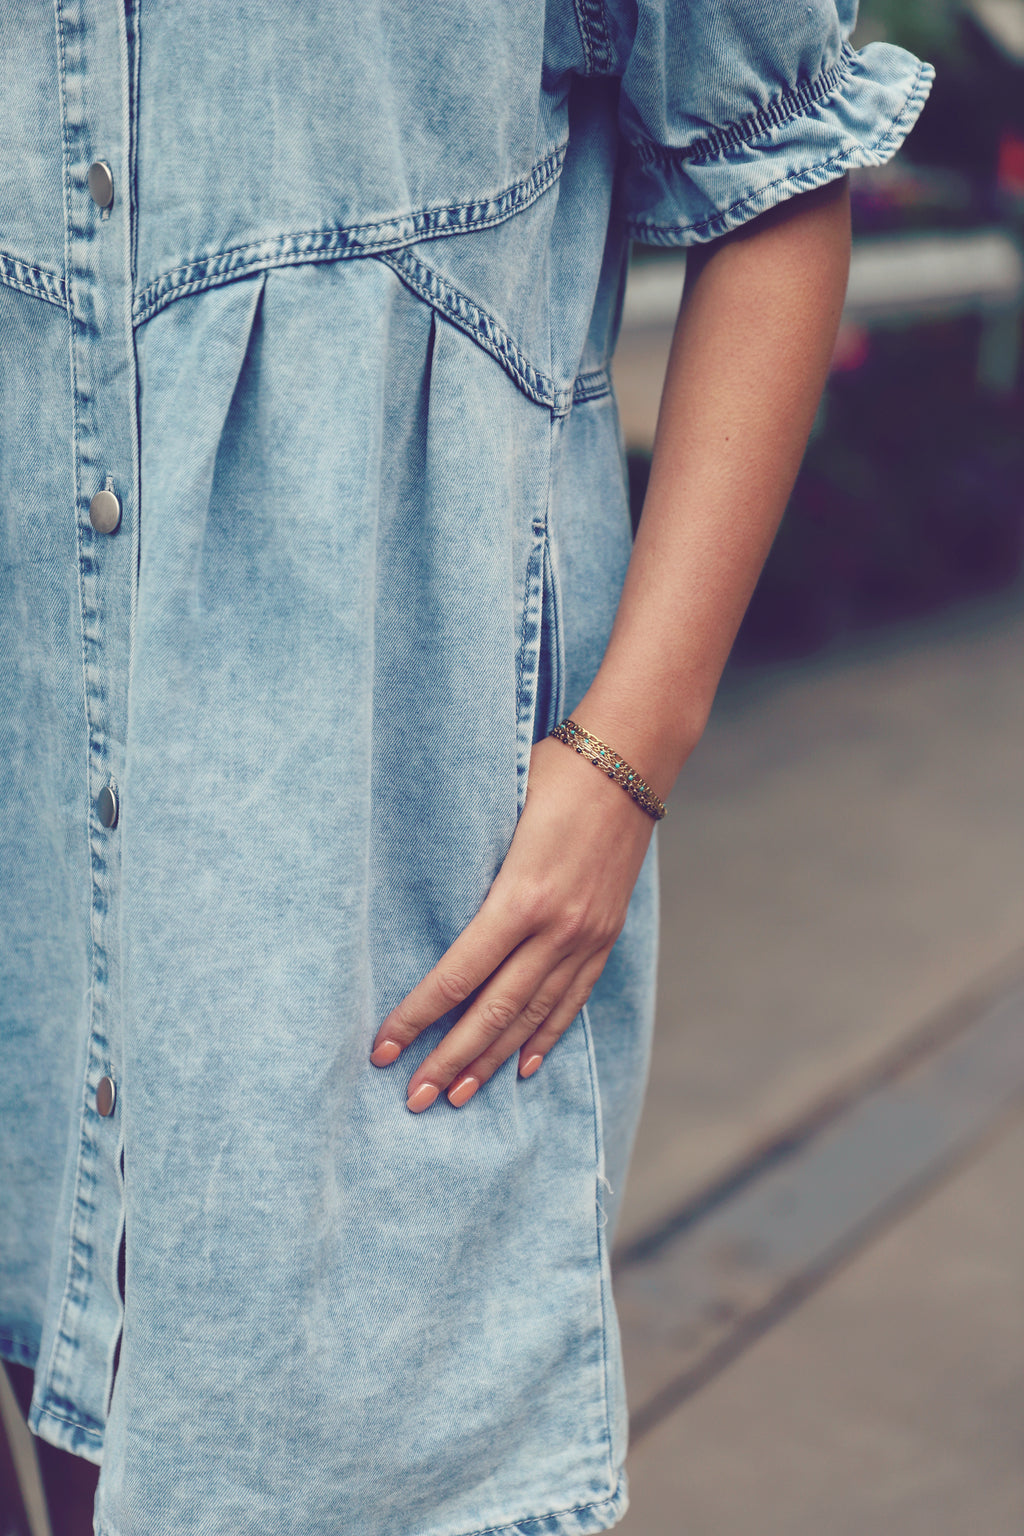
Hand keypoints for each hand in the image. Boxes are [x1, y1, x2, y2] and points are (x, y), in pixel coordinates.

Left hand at [369, 732, 656, 1110]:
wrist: (629, 760)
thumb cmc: (551, 772)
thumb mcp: (497, 814)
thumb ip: (469, 872)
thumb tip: (423, 917)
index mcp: (520, 896)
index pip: (458, 975)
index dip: (418, 1016)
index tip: (384, 1048)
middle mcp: (556, 927)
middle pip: (493, 1011)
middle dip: (449, 1060)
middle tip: (414, 1100)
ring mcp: (586, 936)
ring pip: (532, 1016)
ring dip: (491, 1061)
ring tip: (459, 1096)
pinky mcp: (605, 934)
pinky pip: (572, 999)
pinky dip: (545, 1037)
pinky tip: (522, 1066)